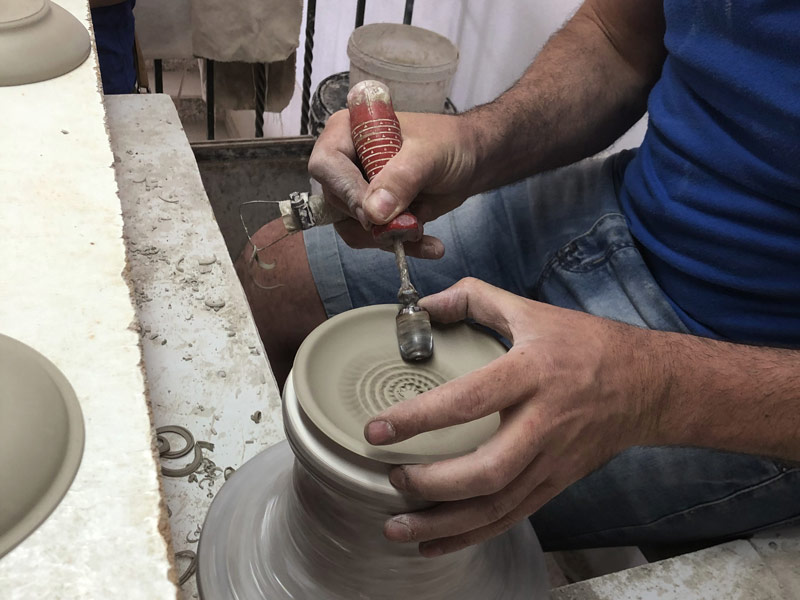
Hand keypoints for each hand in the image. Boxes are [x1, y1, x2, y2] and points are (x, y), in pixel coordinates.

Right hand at [307, 110, 479, 258]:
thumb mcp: (429, 154)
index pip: (327, 166)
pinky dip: (400, 245)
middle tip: (411, 223)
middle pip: (338, 203)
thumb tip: (373, 213)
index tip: (374, 214)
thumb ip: (401, 178)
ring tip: (421, 230)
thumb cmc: (448, 143)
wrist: (469, 160)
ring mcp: (356, 190)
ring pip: (352, 228)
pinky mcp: (371, 214)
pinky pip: (373, 239)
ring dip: (388, 237)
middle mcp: (345, 162)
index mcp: (348, 131)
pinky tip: (428, 244)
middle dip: (375, 221)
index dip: (347, 192)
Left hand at [363, 278, 663, 555]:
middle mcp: (542, 424)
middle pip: (485, 470)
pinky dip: (471, 535)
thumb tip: (424, 305)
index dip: (419, 418)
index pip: (469, 400)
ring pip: (496, 505)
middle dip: (431, 484)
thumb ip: (474, 299)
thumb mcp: (530, 311)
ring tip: (396, 527)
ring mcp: (552, 460)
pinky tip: (435, 541)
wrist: (647, 386)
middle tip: (391, 477)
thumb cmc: (586, 345)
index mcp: (531, 374)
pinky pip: (511, 517)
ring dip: (443, 523)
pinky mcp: (556, 483)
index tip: (377, 429)